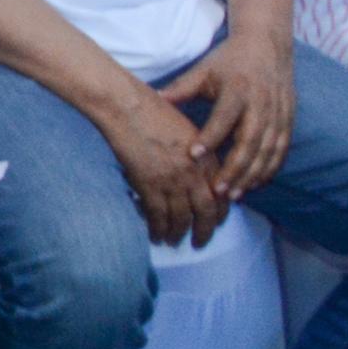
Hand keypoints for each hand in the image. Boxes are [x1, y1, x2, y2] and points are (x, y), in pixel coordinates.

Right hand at [95, 84, 226, 245]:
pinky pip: (157, 215)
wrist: (126, 106)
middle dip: (204, 231)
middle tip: (199, 242)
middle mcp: (194, 173)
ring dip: (178, 234)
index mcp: (207, 158)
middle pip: (205, 212)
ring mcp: (172, 180)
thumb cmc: (152, 110)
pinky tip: (155, 236)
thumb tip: (194, 172)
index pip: (221, 194)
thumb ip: (196, 153)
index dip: (219, 213)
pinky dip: (157, 229)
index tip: (214, 222)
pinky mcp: (149, 184)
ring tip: (173, 242)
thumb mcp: (186, 130)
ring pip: (180, 218)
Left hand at [158, 26, 296, 199]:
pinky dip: (270, 169)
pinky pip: (281, 150)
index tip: (193, 156)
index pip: (224, 117)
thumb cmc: (229, 59)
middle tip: (217, 190)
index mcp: (238, 89)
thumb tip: (154, 99)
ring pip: (267, 151)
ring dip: (252, 175)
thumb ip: (182, 88)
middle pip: (249, 141)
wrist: (267, 44)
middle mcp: (261, 103)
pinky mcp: (288, 120)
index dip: (210, 137)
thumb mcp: (204, 70)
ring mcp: (278, 113)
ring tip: (234, 194)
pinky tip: (255, 184)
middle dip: (234, 168)